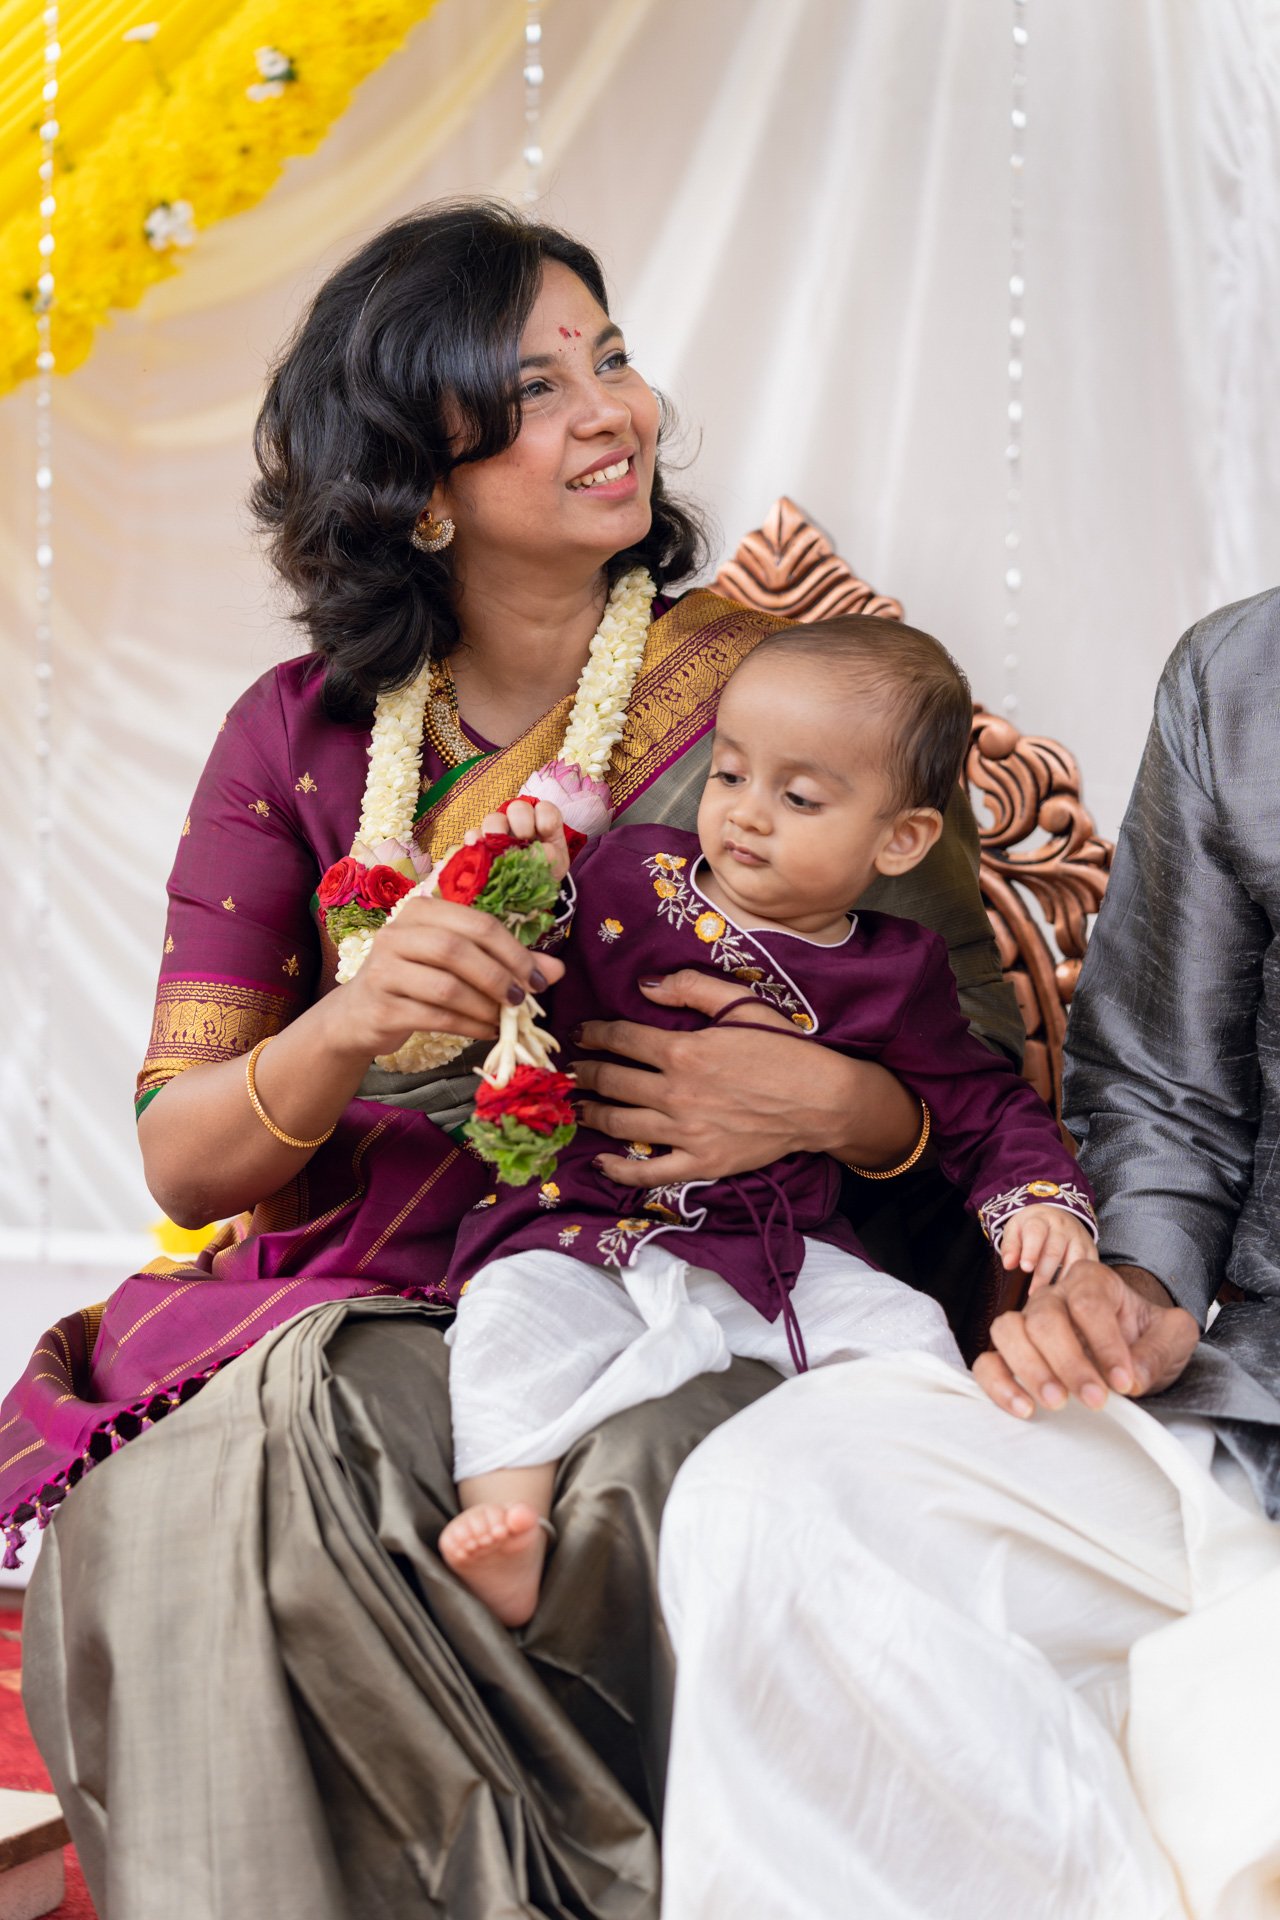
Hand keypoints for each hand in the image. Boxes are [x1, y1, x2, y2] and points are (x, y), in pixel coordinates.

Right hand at [327, 894, 563, 1060]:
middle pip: (458, 949)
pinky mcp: (382, 1007)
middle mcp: (397, 934)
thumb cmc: (416, 981)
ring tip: (503, 1020)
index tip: (541, 980)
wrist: (360, 1015)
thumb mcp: (458, 964)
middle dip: (500, 977)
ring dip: (484, 1006)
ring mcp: (384, 970)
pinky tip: (485, 1031)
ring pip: (446, 986)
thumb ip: (506, 961)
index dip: (515, 951)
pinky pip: (434, 1016)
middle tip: (523, 1001)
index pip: (478, 922)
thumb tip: (556, 970)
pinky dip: (468, 1026)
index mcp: (420, 911)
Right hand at [472, 800, 570, 882]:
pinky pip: (473, 834)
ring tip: (502, 850)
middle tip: (524, 839)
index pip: (544, 809)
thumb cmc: (545, 870)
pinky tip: (482, 854)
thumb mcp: (555, 865)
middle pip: (517, 808)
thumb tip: (537, 853)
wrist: (530, 889)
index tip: (545, 832)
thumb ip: (551, 856)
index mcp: (542, 822)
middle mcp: (520, 821)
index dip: (544, 817)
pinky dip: (476, 842)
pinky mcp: (481, 842)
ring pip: (493, 819)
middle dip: (522, 822)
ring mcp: (499, 830)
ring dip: (497, 832)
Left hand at [571, 967, 891, 1186]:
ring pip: (620, 1123)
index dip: (593, 1034)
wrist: (822, 1100)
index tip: (581, 1034)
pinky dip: (619, 1170)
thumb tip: (643, 986)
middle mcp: (676, 1093)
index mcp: (684, 1050)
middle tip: (571, 1070)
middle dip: (584, 1073)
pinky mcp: (699, 1163)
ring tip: (577, 1106)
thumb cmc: (784, 1049)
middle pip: (612, 1081)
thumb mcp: (742, 1004)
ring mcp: (685, 1133)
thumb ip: (691, 988)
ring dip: (590, 1113)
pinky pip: (647, 1172)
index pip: (621, 1039)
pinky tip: (600, 1162)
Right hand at [973, 1259, 1199, 1418]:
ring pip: (1007, 1331)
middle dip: (1069, 1362)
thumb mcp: (1173, 1336)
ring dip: (1030, 1369)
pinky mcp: (1011, 1354)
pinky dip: (998, 1383)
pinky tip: (1023, 1407)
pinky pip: (987, 1362)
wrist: (1133, 1345)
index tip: (1125, 1381)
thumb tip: (1131, 1376)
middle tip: (1095, 1399)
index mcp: (1091, 1281)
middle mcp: (1053, 1295)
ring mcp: (1027, 1323)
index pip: (1088, 1304)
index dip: (1105, 1344)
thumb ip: (1159, 1351)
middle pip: (1045, 1317)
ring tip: (1057, 1403)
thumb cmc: (1148, 1336)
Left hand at [999, 1205, 1096, 1292]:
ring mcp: (1080, 1238)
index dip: (1031, 1250)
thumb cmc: (1031, 1228)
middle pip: (1054, 1250)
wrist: (1057, 1216)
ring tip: (1049, 1296)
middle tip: (1034, 1292)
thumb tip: (1008, 1265)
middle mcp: (1063, 1227)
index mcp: (1041, 1219)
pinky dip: (1077, 1281)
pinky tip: (1067, 1294)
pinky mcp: (1091, 1250)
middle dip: (1044, 1272)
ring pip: (1074, 1260)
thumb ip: (1011, 1246)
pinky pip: (1087, 1268)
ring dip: (1061, 1280)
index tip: (1025, 1268)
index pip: (1036, 1233)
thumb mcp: (1016, 1230)